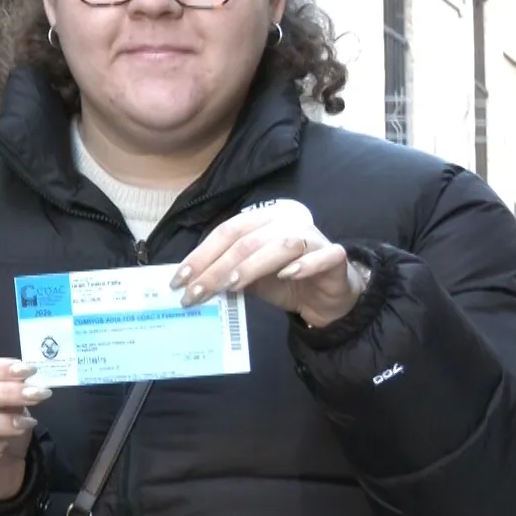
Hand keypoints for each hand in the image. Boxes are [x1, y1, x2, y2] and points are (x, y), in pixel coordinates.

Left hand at [171, 199, 367, 327]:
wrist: (326, 297)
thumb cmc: (284, 281)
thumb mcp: (249, 277)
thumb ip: (226, 273)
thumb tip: (190, 283)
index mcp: (263, 218)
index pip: (227, 232)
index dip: (201, 255)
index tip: (179, 280)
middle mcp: (288, 220)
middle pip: (247, 239)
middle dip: (217, 267)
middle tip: (196, 294)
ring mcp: (314, 237)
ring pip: (280, 244)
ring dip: (252, 265)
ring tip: (231, 285)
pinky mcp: (335, 257)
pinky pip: (323, 256)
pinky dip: (304, 264)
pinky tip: (286, 276)